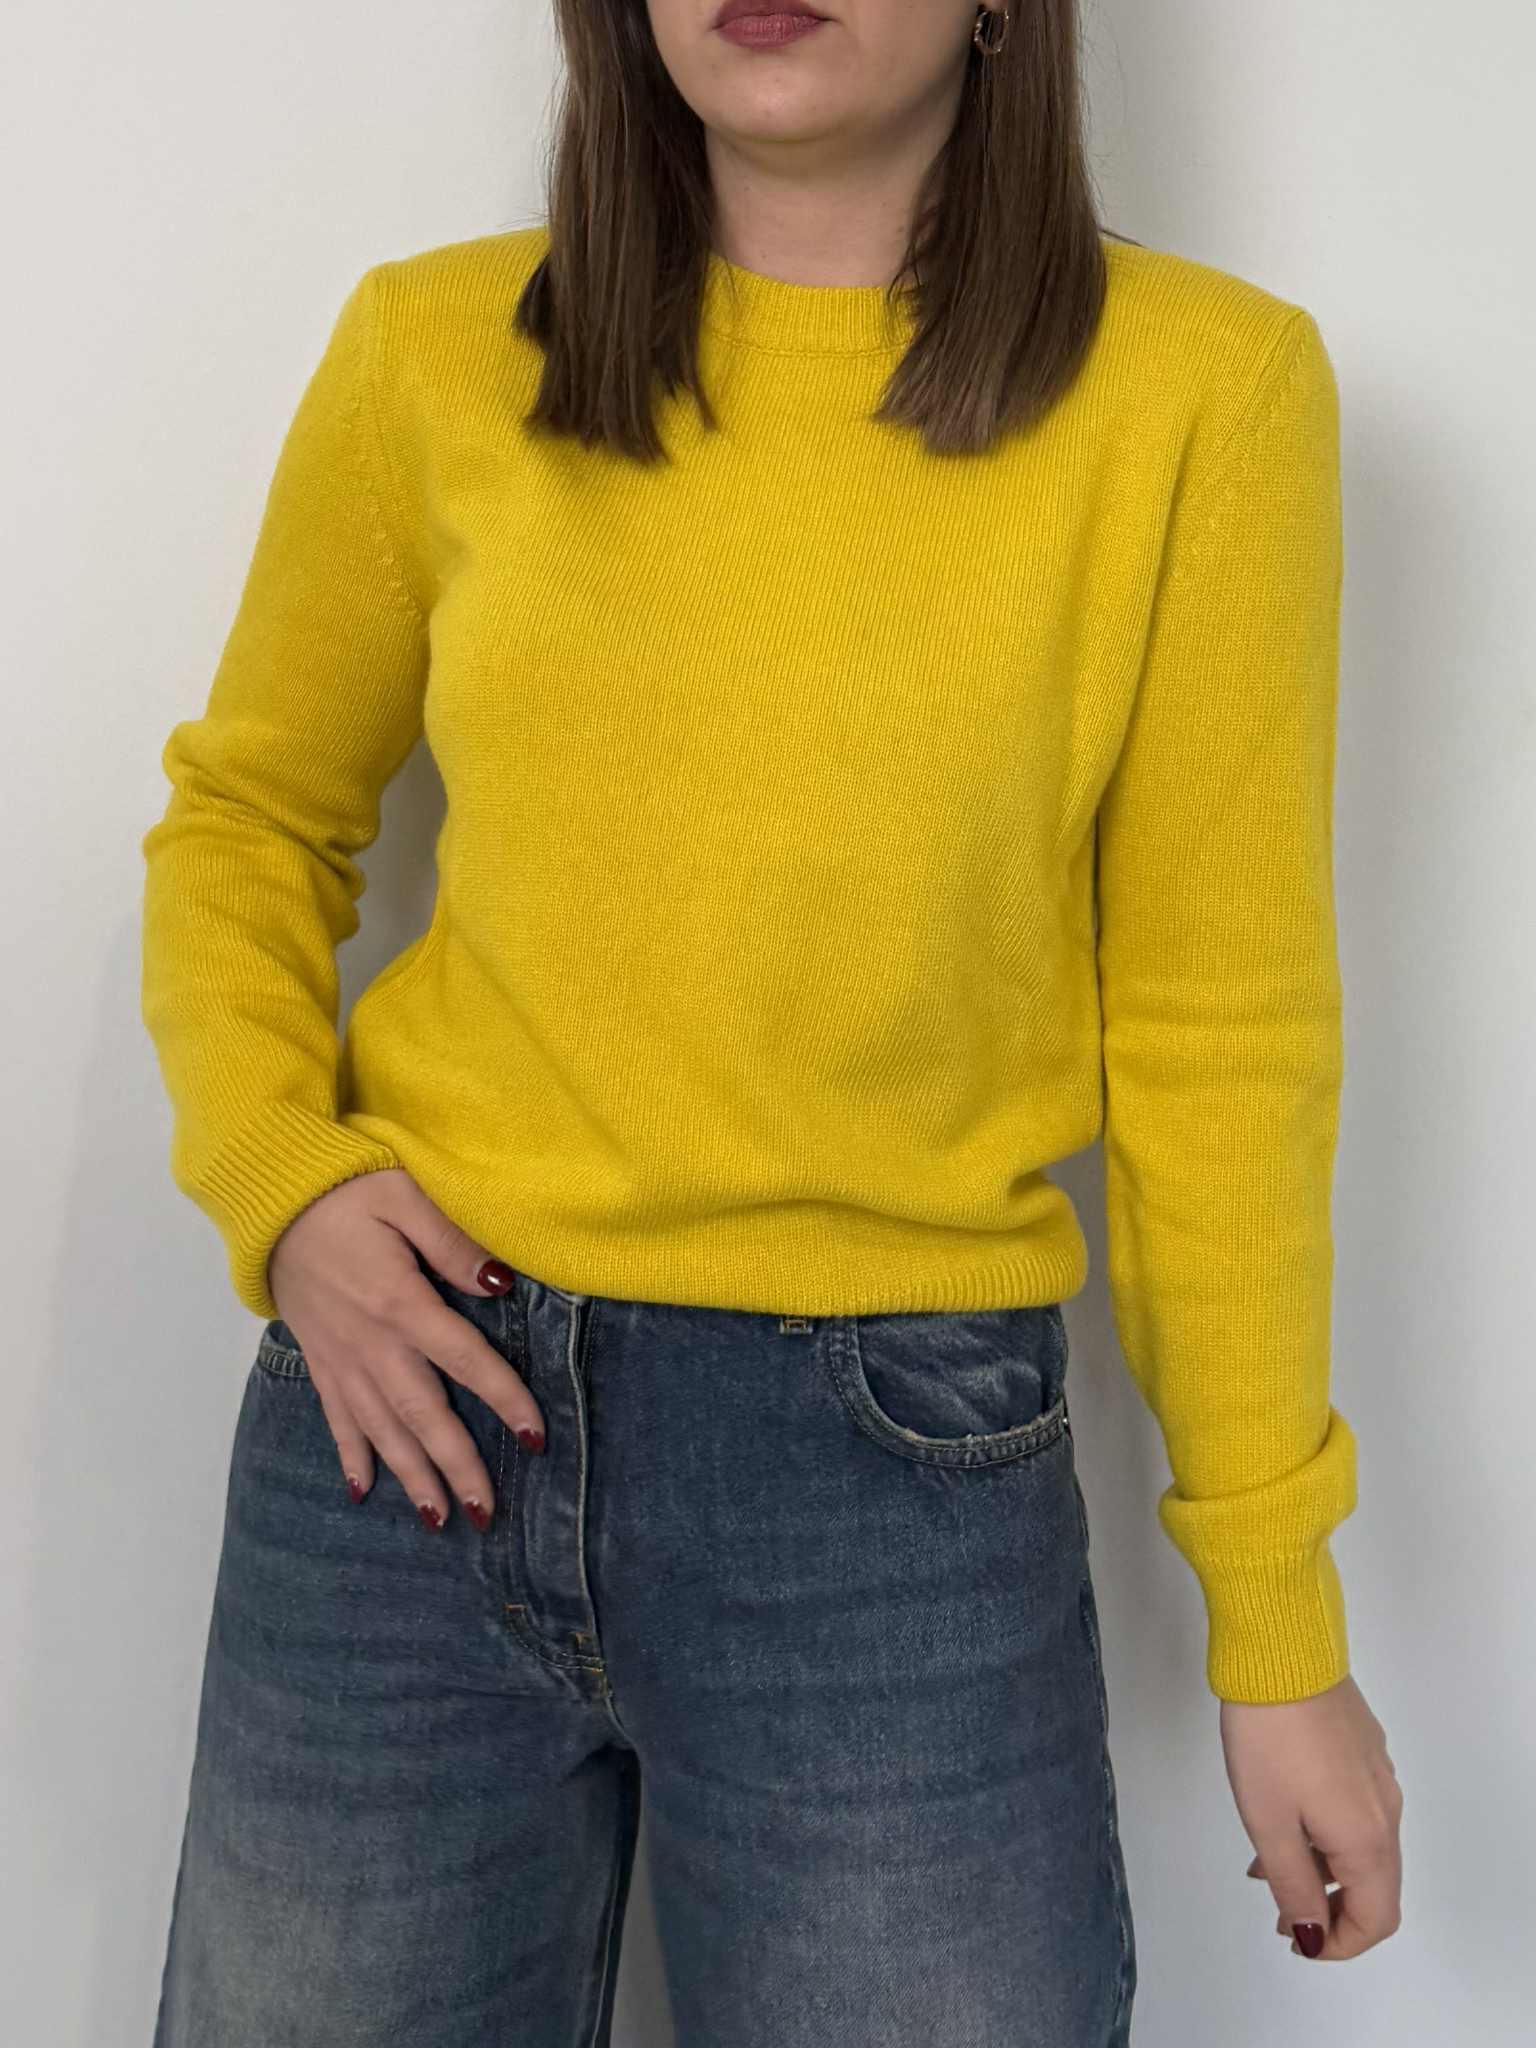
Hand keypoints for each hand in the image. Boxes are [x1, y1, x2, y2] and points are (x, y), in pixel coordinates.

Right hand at [266, 1167, 547, 1531]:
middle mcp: (371, 1343)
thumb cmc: (345, 1191)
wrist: (270, 1202)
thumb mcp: (405, 1195)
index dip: (504, 1399)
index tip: (536, 1438)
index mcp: (400, 1302)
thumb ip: (452, 1241)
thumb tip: (499, 1284)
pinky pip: (336, 1418)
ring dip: (411, 1475)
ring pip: (381, 1428)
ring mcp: (341, 1357)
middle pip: (423, 1414)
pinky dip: (351, 1455)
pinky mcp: (319, 1359)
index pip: (464, 1359)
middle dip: (456, 1466)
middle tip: (487, 1513)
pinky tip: (362, 1491)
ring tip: (439, 1519)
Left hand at [1223, 1672, 1403, 1960]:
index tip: (1296, 1940)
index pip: (1378, 1918)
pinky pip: (1353, 1809)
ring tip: (1265, 1865)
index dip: (1340, 1944)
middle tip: (1278, 1909)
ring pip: (1360, 1845)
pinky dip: (1322, 1831)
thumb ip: (1293, 1884)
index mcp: (1368, 1838)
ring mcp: (1378, 1775)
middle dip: (1328, 1908)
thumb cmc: (1269, 1741)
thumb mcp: (1269, 1823)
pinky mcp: (1363, 1747)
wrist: (1282, 1653)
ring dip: (1320, 1868)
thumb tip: (1311, 1933)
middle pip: (1373, 1885)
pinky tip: (1281, 1815)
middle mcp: (1386, 1810)